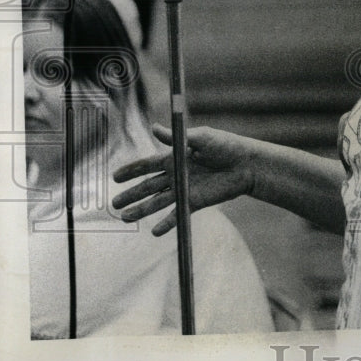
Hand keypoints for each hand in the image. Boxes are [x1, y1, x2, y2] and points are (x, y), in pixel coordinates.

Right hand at [113, 124, 255, 235]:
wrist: (246, 164)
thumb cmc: (226, 146)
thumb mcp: (201, 138)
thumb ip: (176, 138)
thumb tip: (154, 128)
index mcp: (174, 157)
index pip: (147, 165)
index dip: (131, 171)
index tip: (114, 177)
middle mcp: (176, 175)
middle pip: (148, 187)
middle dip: (131, 195)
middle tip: (114, 204)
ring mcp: (184, 190)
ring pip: (158, 202)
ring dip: (142, 210)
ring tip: (125, 217)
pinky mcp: (195, 202)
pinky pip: (177, 214)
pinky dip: (166, 223)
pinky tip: (155, 232)